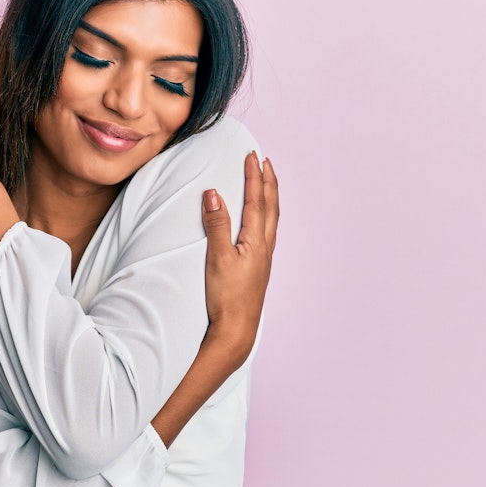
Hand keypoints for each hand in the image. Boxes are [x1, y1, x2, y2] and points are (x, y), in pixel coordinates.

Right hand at [200, 151, 278, 364]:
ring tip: (267, 185)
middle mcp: (265, 247)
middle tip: (265, 162)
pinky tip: (261, 223)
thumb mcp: (217, 257)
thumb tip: (214, 194)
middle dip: (268, 182)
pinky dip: (266, 217)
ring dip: (269, 198)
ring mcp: (264, 259)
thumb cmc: (227, 297)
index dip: (254, 177)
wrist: (236, 330)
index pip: (256, 201)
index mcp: (256, 241)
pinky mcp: (258, 269)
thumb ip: (217, 224)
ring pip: (272, 220)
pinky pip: (267, 233)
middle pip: (270, 207)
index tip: (252, 156)